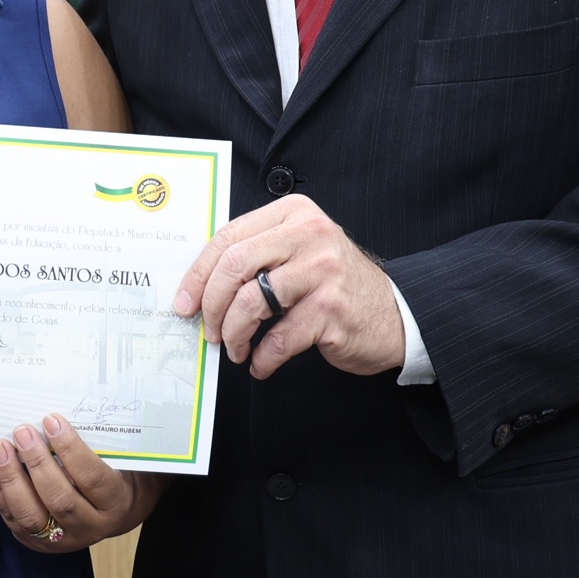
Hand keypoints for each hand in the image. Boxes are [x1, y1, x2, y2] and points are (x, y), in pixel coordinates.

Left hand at [0, 415, 157, 552]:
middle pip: (59, 499)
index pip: (91, 477)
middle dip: (36, 463)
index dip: (71, 449)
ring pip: (31, 515)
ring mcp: (61, 539)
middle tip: (22, 432)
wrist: (112, 514)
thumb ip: (88, 447)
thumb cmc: (110, 475)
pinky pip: (12, 518)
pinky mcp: (36, 543)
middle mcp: (89, 526)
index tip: (51, 420)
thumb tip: (49, 420)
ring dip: (11, 478)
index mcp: (113, 503)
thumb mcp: (111, 461)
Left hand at [178, 196, 402, 379]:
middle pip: (234, 266)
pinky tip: (261, 363)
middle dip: (212, 305)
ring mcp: (323, 271)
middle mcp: (309, 235)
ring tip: (236, 349)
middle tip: (209, 330)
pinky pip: (278, 338)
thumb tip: (199, 286)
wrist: (395, 314)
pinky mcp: (331, 309)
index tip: (184, 302)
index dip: (198, 274)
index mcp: (294, 214)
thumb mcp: (299, 252)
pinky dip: (262, 358)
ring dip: (234, 334)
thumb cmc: (335, 286)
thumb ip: (258, 255)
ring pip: (251, 303)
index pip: (228, 237)